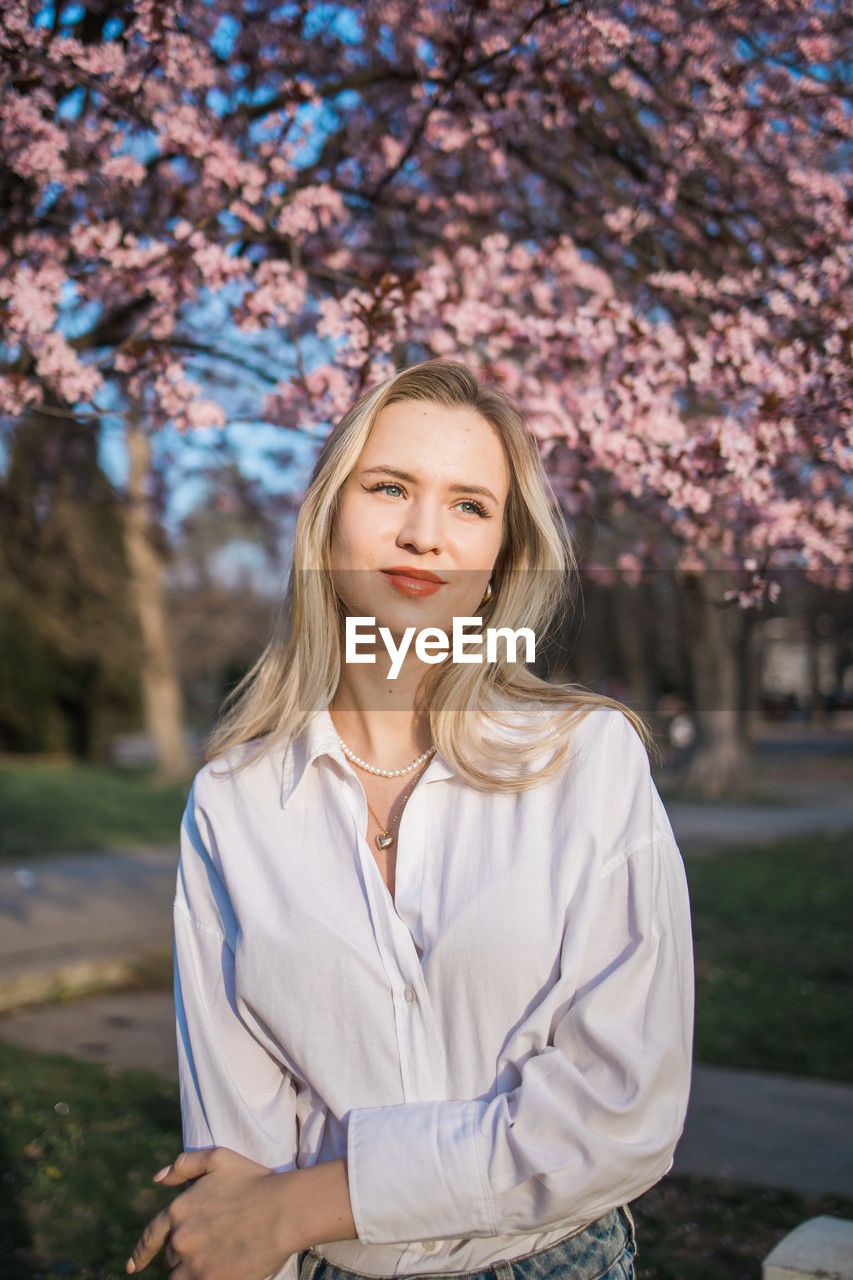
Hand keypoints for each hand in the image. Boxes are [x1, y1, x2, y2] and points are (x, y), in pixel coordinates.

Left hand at [127, 1146, 294, 1279]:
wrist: (283, 1210)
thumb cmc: (255, 1182)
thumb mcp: (219, 1158)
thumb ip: (184, 1164)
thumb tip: (157, 1178)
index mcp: (178, 1209)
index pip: (150, 1236)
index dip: (140, 1252)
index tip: (132, 1266)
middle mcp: (180, 1238)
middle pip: (171, 1258)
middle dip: (185, 1254)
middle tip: (212, 1245)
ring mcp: (193, 1264)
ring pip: (180, 1277)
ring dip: (191, 1271)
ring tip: (216, 1259)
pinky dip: (202, 1279)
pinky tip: (218, 1272)